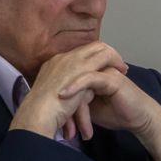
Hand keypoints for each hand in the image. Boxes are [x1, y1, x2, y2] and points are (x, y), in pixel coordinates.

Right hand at [10, 42, 127, 139]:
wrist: (37, 114)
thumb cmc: (41, 112)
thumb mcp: (51, 96)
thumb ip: (63, 90)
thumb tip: (75, 94)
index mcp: (53, 64)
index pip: (77, 54)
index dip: (90, 59)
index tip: (99, 68)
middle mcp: (63, 58)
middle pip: (89, 46)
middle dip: (105, 53)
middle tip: (117, 64)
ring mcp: (73, 61)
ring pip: (100, 48)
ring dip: (113, 57)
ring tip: (123, 68)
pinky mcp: (84, 69)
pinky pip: (106, 57)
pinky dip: (115, 62)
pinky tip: (121, 72)